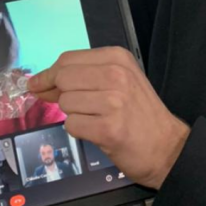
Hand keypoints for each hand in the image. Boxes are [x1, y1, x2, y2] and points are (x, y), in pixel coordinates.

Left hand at [28, 48, 189, 188]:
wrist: (167, 147)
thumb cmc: (139, 114)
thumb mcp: (118, 81)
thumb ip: (82, 76)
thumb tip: (38, 83)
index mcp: (117, 58)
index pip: (67, 59)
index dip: (49, 74)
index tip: (38, 85)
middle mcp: (116, 75)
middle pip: (63, 79)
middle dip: (61, 95)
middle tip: (79, 107)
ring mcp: (113, 101)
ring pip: (65, 103)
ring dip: (75, 114)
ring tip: (97, 119)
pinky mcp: (108, 128)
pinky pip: (72, 125)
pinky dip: (79, 131)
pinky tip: (98, 131)